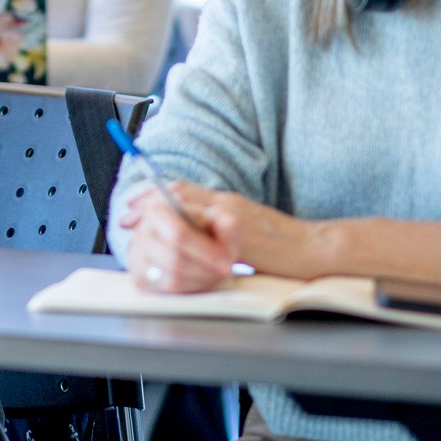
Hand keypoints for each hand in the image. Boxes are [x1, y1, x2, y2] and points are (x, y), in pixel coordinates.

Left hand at [117, 181, 325, 288]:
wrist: (314, 250)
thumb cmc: (283, 246)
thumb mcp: (245, 231)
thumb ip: (219, 228)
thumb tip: (191, 234)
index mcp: (226, 203)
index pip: (184, 190)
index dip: (154, 196)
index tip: (133, 207)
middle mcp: (226, 203)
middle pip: (178, 193)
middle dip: (147, 204)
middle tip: (126, 216)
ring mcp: (233, 216)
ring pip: (185, 204)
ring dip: (157, 213)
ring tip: (137, 225)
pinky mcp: (239, 233)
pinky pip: (204, 226)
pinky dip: (181, 229)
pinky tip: (164, 238)